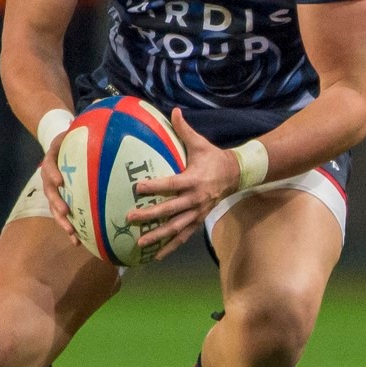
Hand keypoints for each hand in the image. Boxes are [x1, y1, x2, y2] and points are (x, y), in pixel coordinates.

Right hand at [39, 129, 77, 239]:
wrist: (63, 145)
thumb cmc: (73, 138)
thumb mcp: (75, 129)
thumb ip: (86, 128)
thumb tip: (104, 114)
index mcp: (52, 159)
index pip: (49, 165)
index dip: (53, 173)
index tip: (60, 180)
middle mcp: (51, 177)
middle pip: (50, 192)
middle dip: (57, 203)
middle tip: (65, 211)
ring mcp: (55, 191)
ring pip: (55, 208)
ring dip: (62, 221)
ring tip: (71, 233)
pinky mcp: (62, 201)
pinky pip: (66, 216)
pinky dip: (71, 228)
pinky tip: (79, 241)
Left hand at [127, 110, 240, 261]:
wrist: (236, 175)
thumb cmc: (213, 158)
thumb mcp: (200, 143)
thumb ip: (184, 129)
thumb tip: (174, 110)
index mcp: (193, 180)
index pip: (171, 184)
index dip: (155, 187)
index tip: (138, 187)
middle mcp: (195, 199)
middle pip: (170, 210)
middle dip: (150, 216)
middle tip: (130, 218)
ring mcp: (197, 212)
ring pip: (176, 228)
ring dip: (158, 236)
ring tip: (139, 243)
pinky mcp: (198, 220)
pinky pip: (183, 236)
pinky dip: (171, 246)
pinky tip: (157, 255)